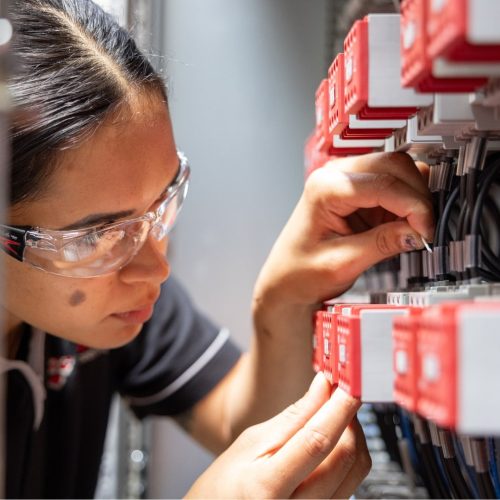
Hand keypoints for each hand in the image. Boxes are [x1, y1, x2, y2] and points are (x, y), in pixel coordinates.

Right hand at [186, 373, 370, 498]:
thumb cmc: (227, 482)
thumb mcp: (252, 442)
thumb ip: (294, 416)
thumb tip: (323, 387)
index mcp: (267, 487)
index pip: (317, 441)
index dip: (339, 409)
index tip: (350, 386)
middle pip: (345, 458)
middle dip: (350, 420)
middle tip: (341, 397)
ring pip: (355, 472)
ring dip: (353, 437)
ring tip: (335, 419)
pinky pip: (351, 484)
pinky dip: (348, 456)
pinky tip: (334, 443)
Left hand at [253, 152, 433, 308]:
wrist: (286, 279)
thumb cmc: (301, 272)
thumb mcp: (343, 263)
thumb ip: (382, 244)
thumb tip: (419, 231)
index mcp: (324, 188)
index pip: (383, 184)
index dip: (413, 206)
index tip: (427, 232)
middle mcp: (334, 175)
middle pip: (394, 166)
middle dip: (417, 196)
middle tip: (425, 230)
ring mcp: (345, 179)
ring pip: (397, 170)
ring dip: (414, 196)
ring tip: (416, 229)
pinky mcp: (357, 191)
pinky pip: (392, 183)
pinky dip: (406, 199)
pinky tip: (407, 222)